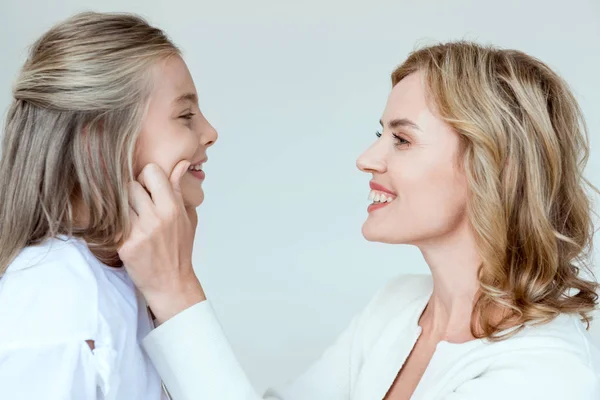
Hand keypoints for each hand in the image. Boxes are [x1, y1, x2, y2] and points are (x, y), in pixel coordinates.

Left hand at [118, 160, 205, 323]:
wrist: (171, 283)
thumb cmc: (179, 250)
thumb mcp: (187, 217)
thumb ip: (179, 189)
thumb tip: (180, 163)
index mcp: (173, 207)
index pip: (151, 171)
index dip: (147, 178)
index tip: (148, 188)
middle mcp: (156, 217)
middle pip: (130, 184)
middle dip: (132, 193)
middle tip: (137, 206)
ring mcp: (139, 231)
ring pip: (118, 201)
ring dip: (122, 208)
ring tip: (131, 220)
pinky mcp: (124, 245)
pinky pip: (112, 223)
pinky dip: (115, 225)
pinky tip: (124, 232)